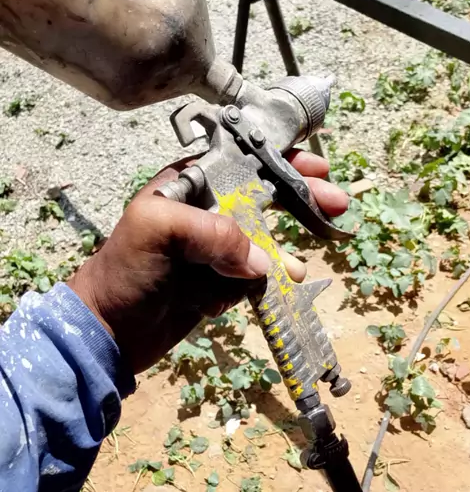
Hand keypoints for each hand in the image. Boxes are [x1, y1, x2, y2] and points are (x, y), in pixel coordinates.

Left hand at [69, 151, 347, 374]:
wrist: (110, 331)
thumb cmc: (125, 269)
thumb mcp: (157, 229)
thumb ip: (211, 231)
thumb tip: (259, 261)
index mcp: (190, 184)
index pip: (244, 162)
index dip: (282, 161)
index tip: (315, 167)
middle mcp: (207, 211)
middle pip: (266, 196)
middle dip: (302, 197)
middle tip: (337, 203)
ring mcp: (216, 249)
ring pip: (266, 240)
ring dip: (288, 250)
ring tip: (298, 268)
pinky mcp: (222, 282)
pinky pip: (258, 276)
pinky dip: (272, 281)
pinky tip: (283, 286)